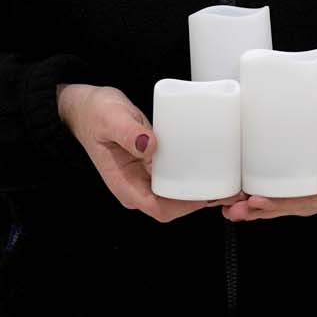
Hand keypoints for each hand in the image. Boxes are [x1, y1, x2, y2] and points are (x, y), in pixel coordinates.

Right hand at [57, 84, 246, 222]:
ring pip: (179, 195)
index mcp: (125, 185)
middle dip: (203, 201)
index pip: (160, 208)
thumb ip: (128, 131)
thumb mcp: (110, 118)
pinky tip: (215, 169)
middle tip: (232, 189)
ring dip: (204, 192)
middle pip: (175, 207)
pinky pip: (177, 179)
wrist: (85, 107)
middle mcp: (137, 187)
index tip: (209, 194)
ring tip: (232, 182)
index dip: (187, 206)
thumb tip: (149, 145)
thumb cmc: (95, 113)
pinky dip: (197, 178)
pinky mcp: (153, 167)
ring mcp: (145, 179)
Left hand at [222, 83, 316, 221]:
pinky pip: (286, 184)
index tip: (256, 202)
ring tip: (230, 207)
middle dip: (261, 210)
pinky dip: (265, 189)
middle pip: (291, 206)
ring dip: (258, 205)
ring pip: (285, 198)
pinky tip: (245, 190)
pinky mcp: (309, 168)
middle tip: (231, 210)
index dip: (280, 205)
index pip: (307, 203)